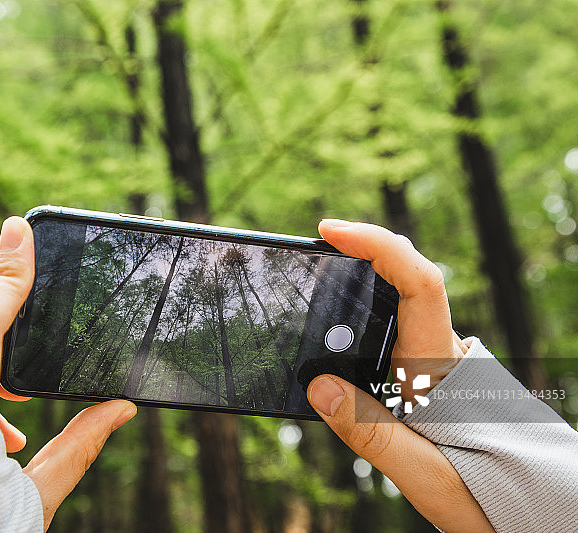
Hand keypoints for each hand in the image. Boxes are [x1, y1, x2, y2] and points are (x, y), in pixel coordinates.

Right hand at [307, 220, 492, 531]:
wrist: (524, 509)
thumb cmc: (483, 494)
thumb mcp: (424, 473)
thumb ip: (371, 432)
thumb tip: (317, 385)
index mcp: (440, 366)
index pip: (418, 283)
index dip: (378, 245)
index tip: (332, 231)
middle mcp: (438, 353)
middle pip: (407, 278)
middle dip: (363, 250)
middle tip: (315, 247)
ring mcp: (433, 361)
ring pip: (400, 300)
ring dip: (362, 277)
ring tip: (317, 276)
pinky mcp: (424, 374)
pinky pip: (394, 326)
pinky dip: (363, 310)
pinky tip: (334, 329)